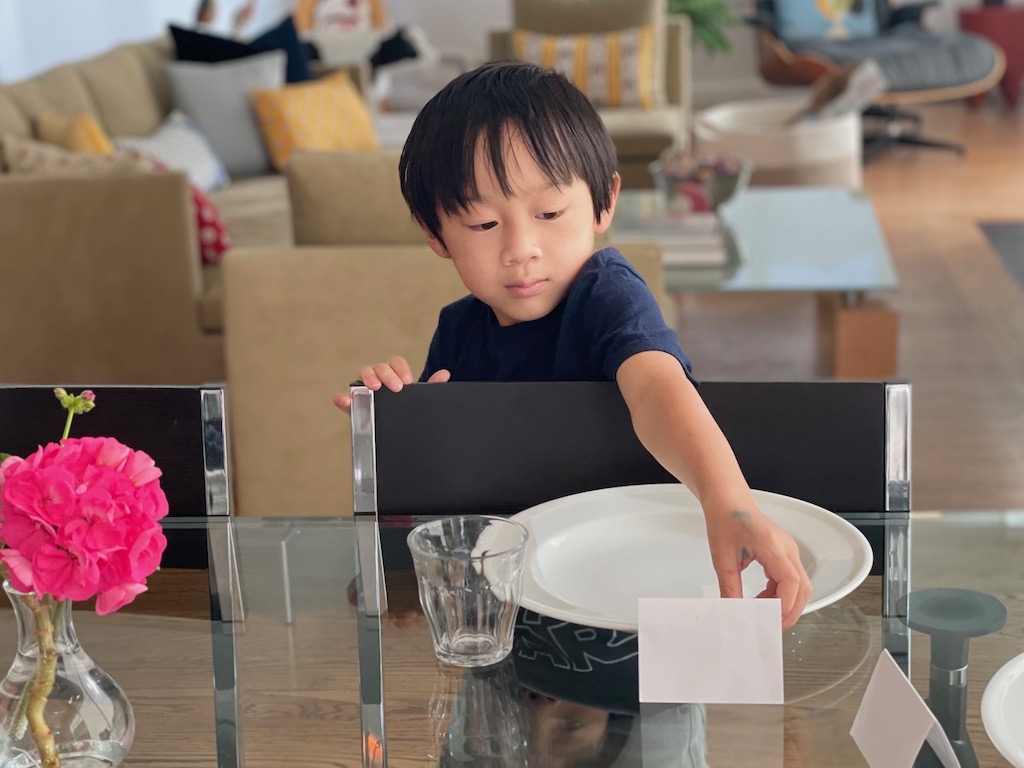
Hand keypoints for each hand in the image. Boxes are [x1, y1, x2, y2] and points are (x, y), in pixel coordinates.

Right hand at [332, 356, 449, 412]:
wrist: (400, 436)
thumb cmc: (408, 412)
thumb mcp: (419, 401)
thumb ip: (431, 388)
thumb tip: (444, 374)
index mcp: (395, 376)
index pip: (396, 363)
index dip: (400, 368)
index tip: (408, 381)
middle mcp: (379, 380)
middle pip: (379, 367)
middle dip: (386, 374)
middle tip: (396, 387)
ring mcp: (366, 392)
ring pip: (362, 376)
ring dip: (367, 378)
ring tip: (374, 387)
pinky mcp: (355, 407)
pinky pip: (346, 400)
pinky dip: (343, 399)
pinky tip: (342, 399)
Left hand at [704, 504, 811, 630]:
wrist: (729, 501)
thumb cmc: (725, 521)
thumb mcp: (721, 556)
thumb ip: (729, 585)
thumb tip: (734, 610)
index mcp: (771, 545)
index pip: (791, 581)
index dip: (784, 604)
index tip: (770, 618)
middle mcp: (786, 548)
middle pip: (802, 587)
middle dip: (790, 610)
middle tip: (771, 626)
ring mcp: (788, 550)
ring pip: (800, 585)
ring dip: (786, 603)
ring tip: (764, 613)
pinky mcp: (785, 553)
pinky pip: (792, 578)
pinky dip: (781, 593)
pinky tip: (763, 598)